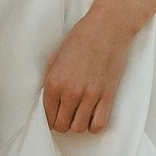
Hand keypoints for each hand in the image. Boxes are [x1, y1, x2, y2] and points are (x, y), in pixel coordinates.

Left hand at [42, 0, 136, 135]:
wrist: (107, 27)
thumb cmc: (81, 38)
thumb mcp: (56, 57)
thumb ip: (50, 80)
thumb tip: (47, 101)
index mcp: (54, 82)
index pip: (47, 117)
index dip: (50, 119)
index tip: (55, 116)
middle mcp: (71, 92)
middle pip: (62, 126)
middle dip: (63, 123)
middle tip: (67, 115)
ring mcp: (90, 95)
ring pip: (79, 128)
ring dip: (78, 125)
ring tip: (80, 115)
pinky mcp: (108, 95)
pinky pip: (99, 124)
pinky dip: (94, 125)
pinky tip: (93, 115)